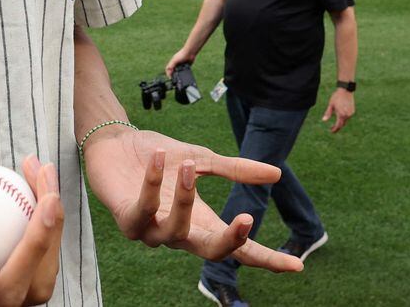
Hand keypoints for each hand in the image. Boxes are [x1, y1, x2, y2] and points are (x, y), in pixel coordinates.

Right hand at [0, 154, 64, 305]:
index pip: (2, 291)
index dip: (33, 253)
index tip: (48, 205)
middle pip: (31, 283)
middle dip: (51, 235)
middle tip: (48, 187)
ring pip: (40, 263)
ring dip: (51, 217)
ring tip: (40, 171)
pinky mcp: (2, 257)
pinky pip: (32, 241)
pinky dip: (39, 208)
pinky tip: (33, 173)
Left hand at [81, 125, 301, 273]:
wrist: (114, 144)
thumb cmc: (158, 158)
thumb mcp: (202, 159)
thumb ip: (235, 170)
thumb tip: (277, 173)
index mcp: (203, 223)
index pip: (239, 249)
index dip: (267, 259)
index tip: (295, 266)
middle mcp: (180, 234)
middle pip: (212, 253)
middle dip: (230, 241)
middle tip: (246, 219)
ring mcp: (152, 232)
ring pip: (177, 232)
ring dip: (186, 199)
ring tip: (190, 167)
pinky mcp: (127, 221)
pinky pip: (145, 208)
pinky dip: (155, 182)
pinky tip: (160, 157)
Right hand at [164, 48, 193, 77]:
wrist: (190, 53)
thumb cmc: (182, 54)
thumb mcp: (174, 60)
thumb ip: (171, 66)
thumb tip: (169, 73)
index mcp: (172, 62)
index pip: (168, 69)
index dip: (168, 73)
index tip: (170, 78)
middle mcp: (176, 64)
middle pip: (173, 71)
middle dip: (173, 75)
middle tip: (174, 79)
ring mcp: (181, 65)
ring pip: (179, 72)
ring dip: (179, 74)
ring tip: (179, 77)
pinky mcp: (186, 66)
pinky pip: (185, 71)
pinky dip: (184, 73)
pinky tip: (184, 74)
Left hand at [321, 89, 353, 133]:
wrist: (345, 91)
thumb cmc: (336, 97)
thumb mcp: (331, 105)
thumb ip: (328, 113)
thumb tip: (323, 120)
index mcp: (341, 114)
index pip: (338, 125)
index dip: (335, 129)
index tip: (331, 131)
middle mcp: (347, 115)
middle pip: (342, 124)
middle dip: (337, 126)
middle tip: (332, 128)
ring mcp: (351, 113)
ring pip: (345, 120)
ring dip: (341, 121)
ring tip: (336, 121)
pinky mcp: (353, 111)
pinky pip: (348, 116)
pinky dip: (344, 117)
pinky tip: (341, 115)